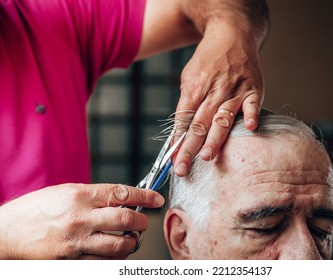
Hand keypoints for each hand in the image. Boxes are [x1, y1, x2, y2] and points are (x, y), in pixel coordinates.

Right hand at [0, 183, 163, 258]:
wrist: (6, 233)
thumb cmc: (35, 209)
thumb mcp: (65, 192)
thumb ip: (93, 196)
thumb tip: (121, 199)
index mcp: (79, 195)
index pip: (122, 193)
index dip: (144, 196)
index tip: (156, 199)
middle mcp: (80, 218)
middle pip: (125, 220)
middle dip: (142, 222)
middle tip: (143, 222)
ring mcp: (76, 243)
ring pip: (119, 246)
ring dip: (131, 243)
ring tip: (130, 239)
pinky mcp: (71, 261)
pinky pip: (103, 264)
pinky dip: (114, 259)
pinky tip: (112, 253)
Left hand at [174, 24, 264, 175]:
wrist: (232, 35)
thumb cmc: (209, 60)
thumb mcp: (189, 78)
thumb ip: (188, 105)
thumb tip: (181, 133)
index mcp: (194, 89)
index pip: (183, 121)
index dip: (177, 142)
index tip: (173, 161)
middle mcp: (213, 91)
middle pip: (198, 124)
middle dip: (189, 149)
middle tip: (183, 169)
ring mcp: (234, 90)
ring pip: (222, 117)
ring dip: (214, 138)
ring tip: (206, 157)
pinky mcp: (253, 88)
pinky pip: (253, 103)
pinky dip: (251, 114)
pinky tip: (250, 128)